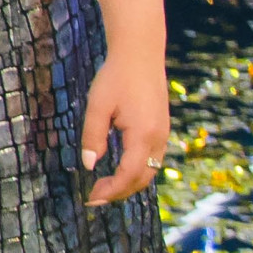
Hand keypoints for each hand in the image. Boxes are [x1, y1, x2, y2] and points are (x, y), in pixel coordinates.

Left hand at [79, 52, 169, 201]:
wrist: (140, 54)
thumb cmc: (116, 77)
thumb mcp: (97, 106)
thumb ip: (93, 137)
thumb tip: (89, 165)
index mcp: (143, 135)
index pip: (128, 175)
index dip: (110, 191)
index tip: (91, 198)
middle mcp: (158, 138)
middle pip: (142, 179)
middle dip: (119, 192)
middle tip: (94, 196)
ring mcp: (163, 134)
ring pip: (150, 171)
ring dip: (128, 183)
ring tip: (104, 186)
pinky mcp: (162, 128)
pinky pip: (153, 159)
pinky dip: (137, 171)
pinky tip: (119, 169)